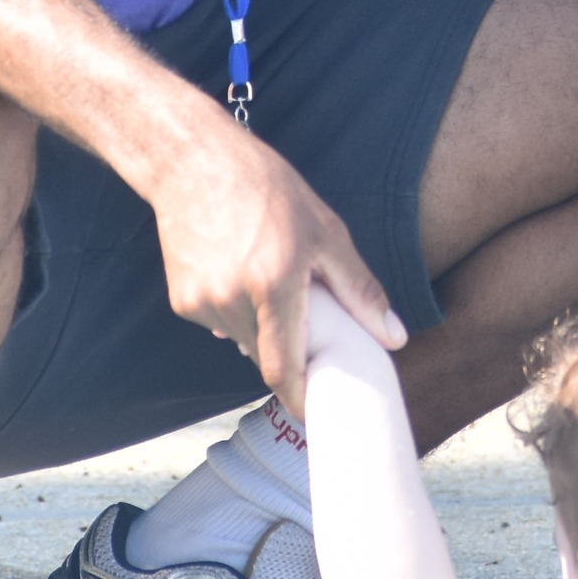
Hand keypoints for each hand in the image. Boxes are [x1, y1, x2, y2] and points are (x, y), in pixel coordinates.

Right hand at [145, 122, 406, 416]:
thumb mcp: (326, 232)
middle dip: (291, 353)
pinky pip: (220, 324)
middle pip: (267, 356)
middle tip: (309, 326)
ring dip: (264, 330)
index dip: (302, 401)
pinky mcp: (182, 300)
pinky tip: (241, 271)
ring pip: (244, 342)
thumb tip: (394, 338)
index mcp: (273, 284)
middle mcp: (232, 300)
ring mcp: (201, 303)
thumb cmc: (267, 188)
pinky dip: (238, 313)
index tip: (318, 418)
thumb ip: (360, 291)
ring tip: (272, 281)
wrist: (192, 160)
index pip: (285, 370)